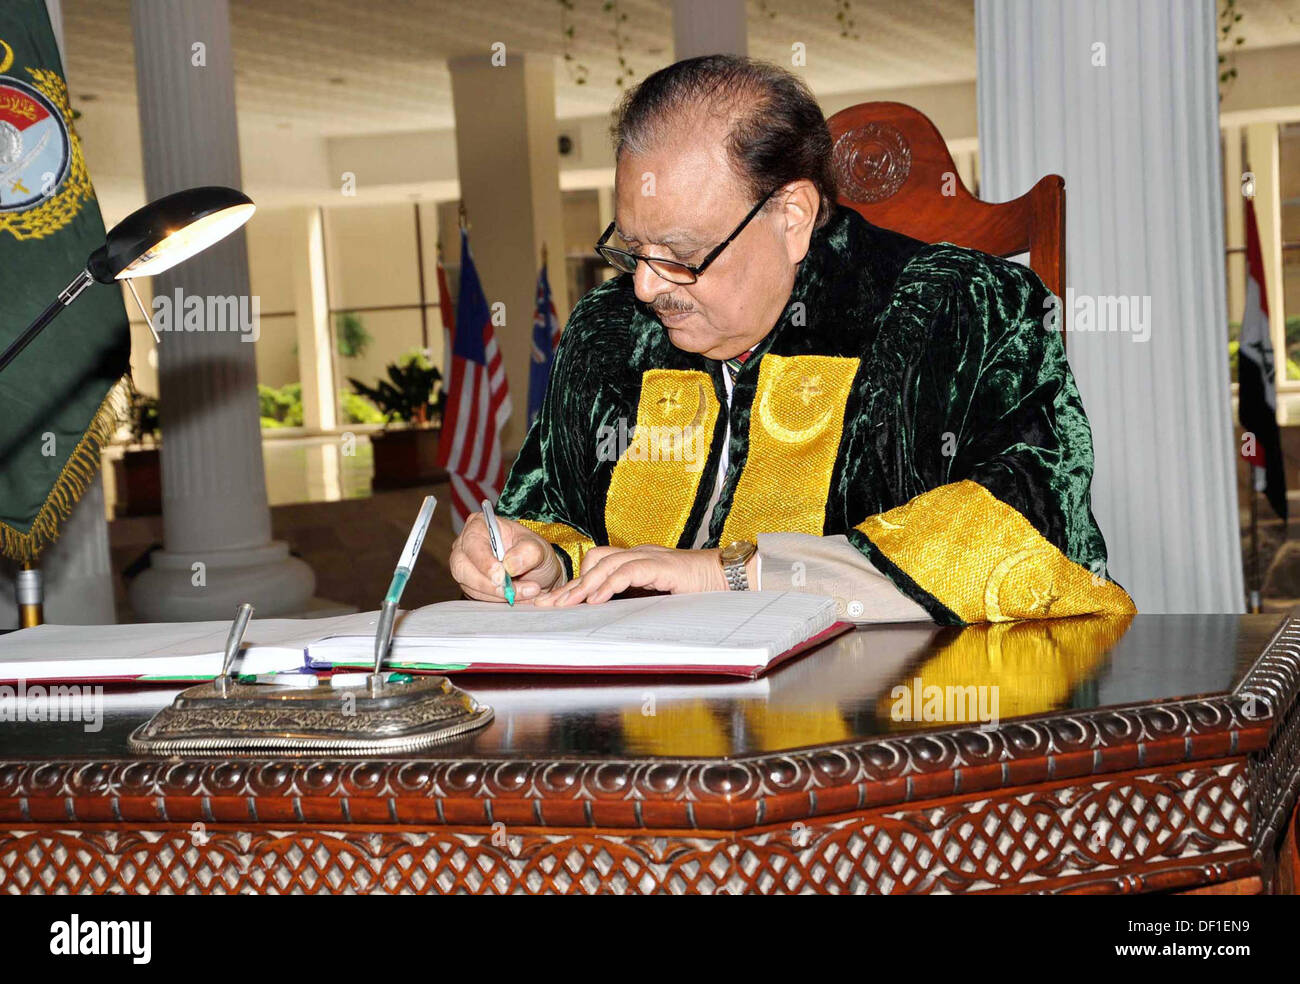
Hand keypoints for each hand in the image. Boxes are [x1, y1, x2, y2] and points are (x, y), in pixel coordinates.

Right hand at [448, 513, 565, 602]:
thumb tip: (510, 564)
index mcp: (480, 525)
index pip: (473, 542)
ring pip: (468, 585)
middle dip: (488, 584)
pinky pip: (476, 597)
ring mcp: (465, 566)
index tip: (501, 576)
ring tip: (525, 592)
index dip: (484, 561)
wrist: (537, 574)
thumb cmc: (533, 554)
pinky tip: (515, 597)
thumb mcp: (539, 548)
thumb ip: (528, 552)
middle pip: (462, 566)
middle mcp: (466, 544)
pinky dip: (496, 601)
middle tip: (512, 591)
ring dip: (496, 594)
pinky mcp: (469, 585)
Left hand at [534, 545, 727, 607]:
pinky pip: (629, 571)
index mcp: (636, 562)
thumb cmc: (697, 591)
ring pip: (606, 564)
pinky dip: (610, 584)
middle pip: (594, 563)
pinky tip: (596, 600)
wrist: (727, 578)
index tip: (553, 603)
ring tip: (566, 605)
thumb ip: (635, 601)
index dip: (574, 584)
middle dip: (570, 585)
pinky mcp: (662, 565)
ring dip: (584, 585)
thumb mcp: (658, 599)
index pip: (596, 567)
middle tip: (548, 605)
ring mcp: (650, 557)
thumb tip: (607, 618)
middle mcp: (638, 555)